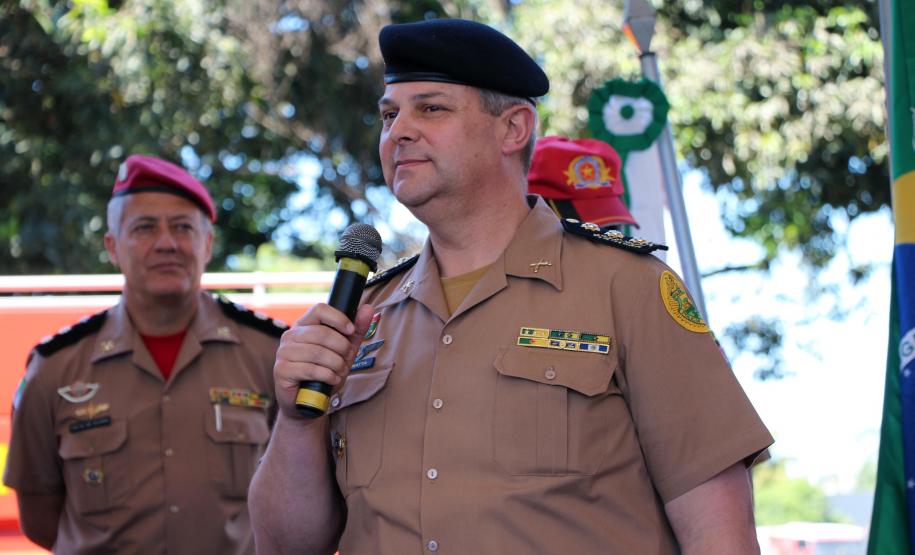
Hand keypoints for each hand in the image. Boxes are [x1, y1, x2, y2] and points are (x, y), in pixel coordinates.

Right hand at [273, 303, 375, 419]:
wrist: (309, 403)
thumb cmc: (326, 373)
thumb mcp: (345, 351)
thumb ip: (356, 330)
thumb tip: (368, 308)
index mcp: (304, 325)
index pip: (320, 309)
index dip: (338, 318)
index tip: (351, 331)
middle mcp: (290, 335)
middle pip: (322, 333)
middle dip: (342, 348)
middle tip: (347, 360)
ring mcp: (283, 352)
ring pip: (318, 352)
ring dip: (336, 364)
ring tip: (340, 372)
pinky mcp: (281, 370)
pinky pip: (311, 369)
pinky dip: (328, 376)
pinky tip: (332, 380)